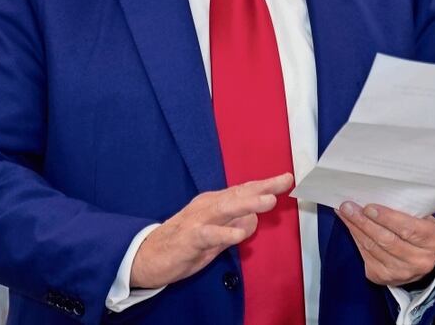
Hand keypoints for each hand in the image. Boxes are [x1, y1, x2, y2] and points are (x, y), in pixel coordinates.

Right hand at [129, 173, 292, 288]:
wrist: (147, 256)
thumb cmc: (184, 243)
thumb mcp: (215, 235)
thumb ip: (234, 226)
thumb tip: (253, 219)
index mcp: (215, 203)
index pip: (244, 191)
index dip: (265, 184)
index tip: (287, 178)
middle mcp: (208, 206)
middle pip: (238, 193)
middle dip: (263, 187)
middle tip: (284, 180)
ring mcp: (198, 220)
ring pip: (226, 208)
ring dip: (248, 204)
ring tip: (269, 201)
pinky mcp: (189, 238)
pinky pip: (209, 234)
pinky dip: (225, 233)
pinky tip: (239, 234)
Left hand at [336, 202, 434, 286]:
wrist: (421, 261)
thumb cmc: (421, 231)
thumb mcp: (424, 219)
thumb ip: (407, 211)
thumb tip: (375, 195)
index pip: (408, 229)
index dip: (387, 218)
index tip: (369, 207)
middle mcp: (421, 261)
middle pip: (387, 240)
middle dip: (364, 222)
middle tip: (348, 207)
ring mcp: (402, 273)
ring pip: (373, 248)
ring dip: (356, 229)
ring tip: (345, 213)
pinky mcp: (385, 278)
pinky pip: (366, 256)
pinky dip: (356, 239)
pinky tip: (351, 226)